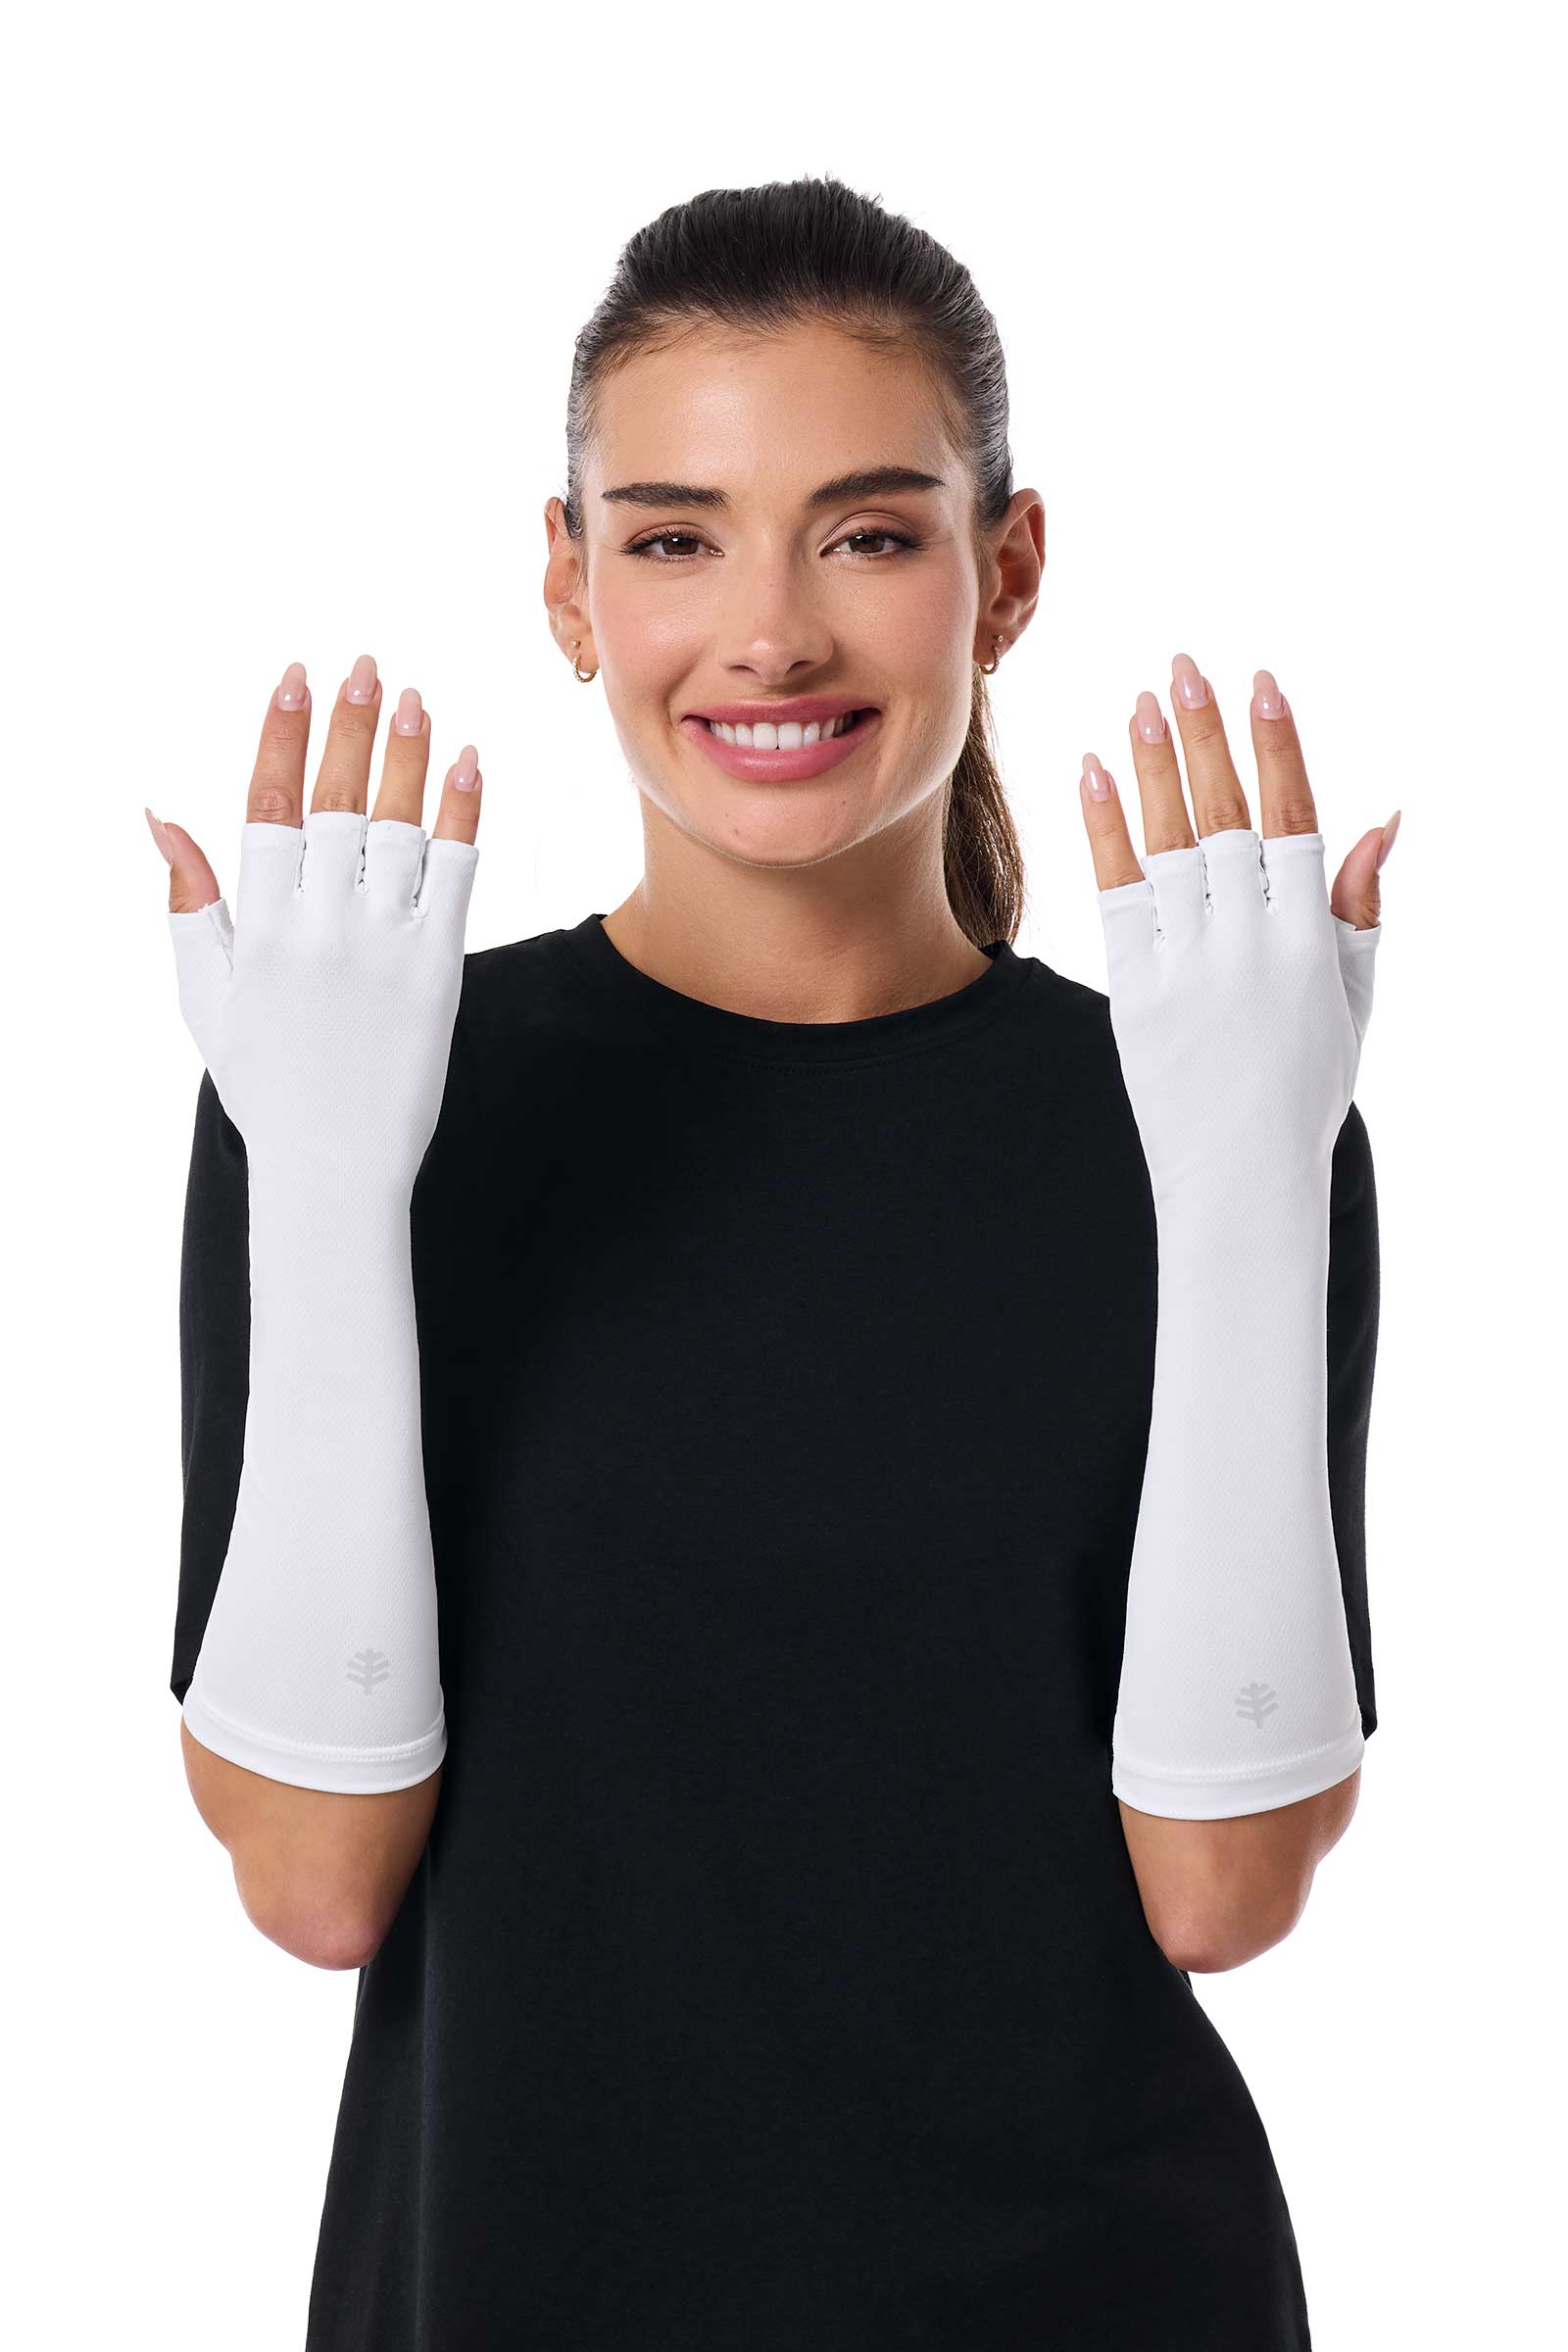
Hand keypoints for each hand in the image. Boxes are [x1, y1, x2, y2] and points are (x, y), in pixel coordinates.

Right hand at [147, 653, 482, 1195]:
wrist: (334, 1169)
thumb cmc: (266, 1085)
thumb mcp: (208, 998)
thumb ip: (190, 905)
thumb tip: (160, 819)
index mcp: (261, 930)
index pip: (270, 808)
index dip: (283, 737)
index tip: (294, 678)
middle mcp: (323, 929)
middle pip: (339, 804)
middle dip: (350, 726)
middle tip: (364, 666)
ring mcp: (385, 948)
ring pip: (399, 828)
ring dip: (409, 757)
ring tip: (415, 700)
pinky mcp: (439, 970)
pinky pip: (455, 875)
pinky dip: (463, 814)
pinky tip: (470, 763)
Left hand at [1079, 655, 1397, 1210]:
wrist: (1241, 1178)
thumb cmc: (1303, 1088)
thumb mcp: (1352, 1000)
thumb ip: (1361, 906)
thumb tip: (1385, 815)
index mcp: (1311, 943)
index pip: (1294, 821)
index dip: (1277, 749)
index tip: (1262, 683)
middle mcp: (1249, 947)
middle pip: (1224, 819)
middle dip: (1205, 735)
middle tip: (1185, 667)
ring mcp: (1189, 969)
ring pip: (1169, 846)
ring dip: (1154, 766)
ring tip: (1142, 701)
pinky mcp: (1136, 993)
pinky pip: (1118, 896)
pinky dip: (1105, 831)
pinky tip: (1093, 770)